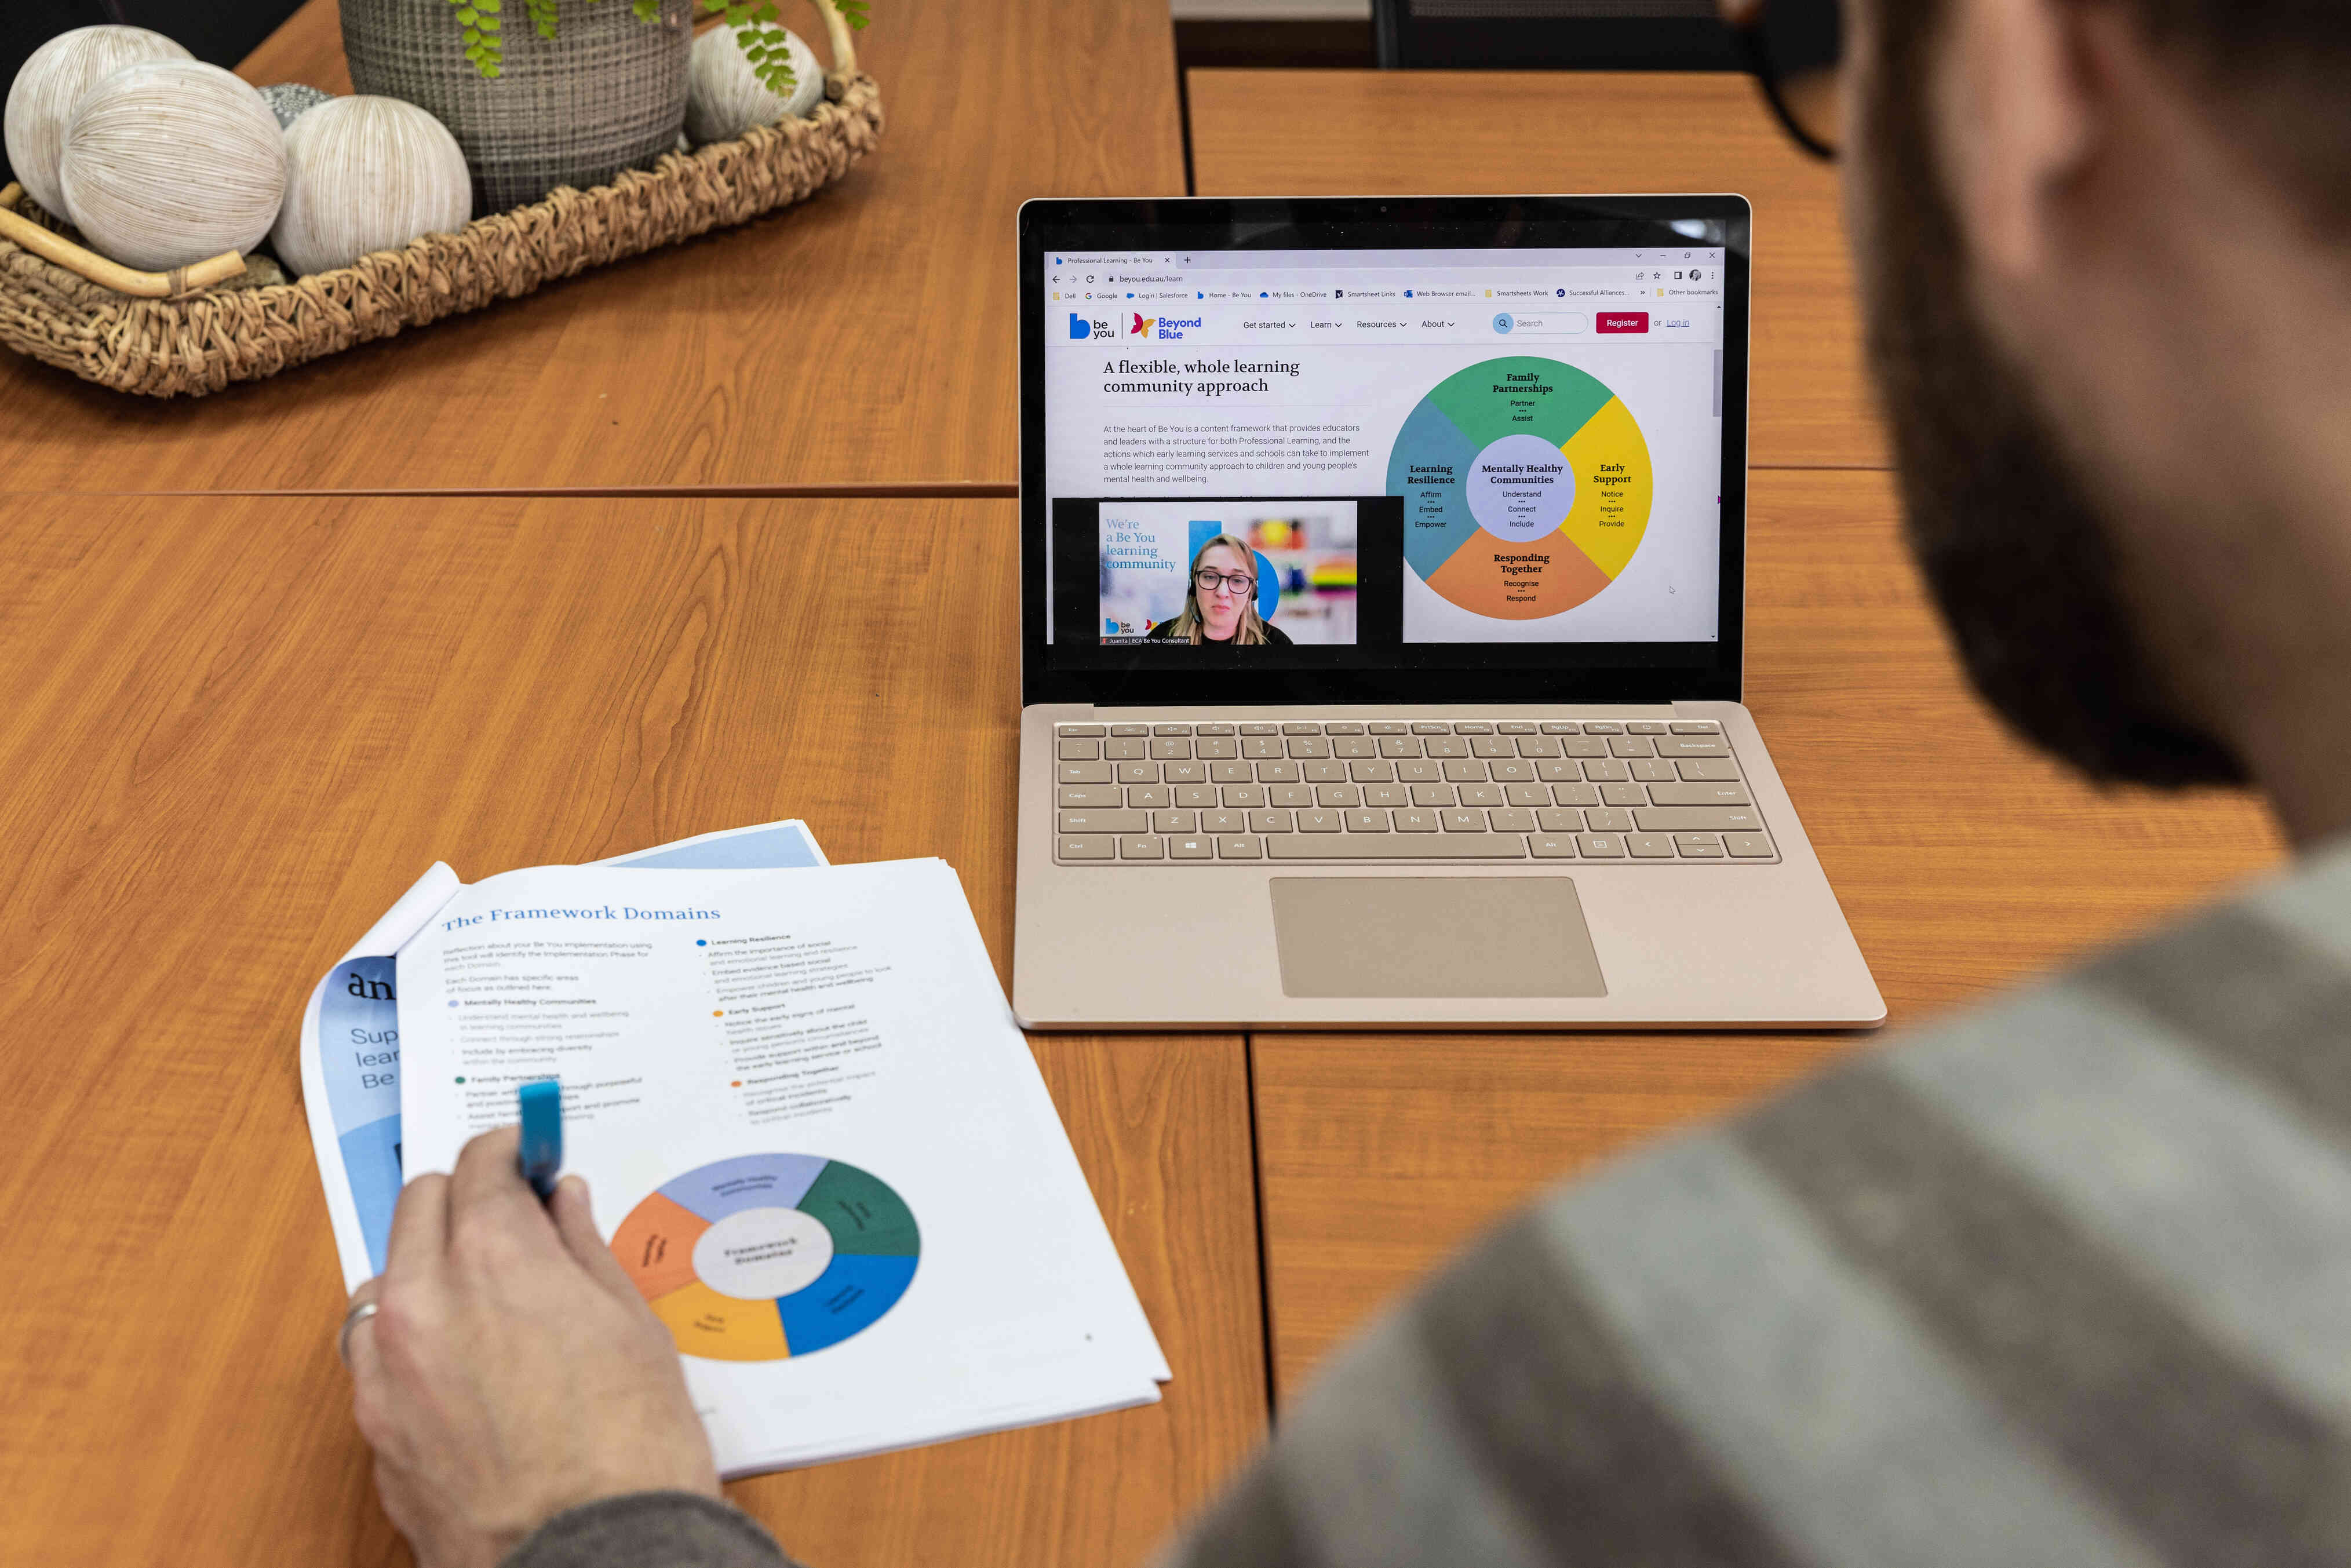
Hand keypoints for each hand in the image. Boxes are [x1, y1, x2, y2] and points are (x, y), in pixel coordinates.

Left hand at [343, 1127, 719, 1567]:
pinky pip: (372, 1351)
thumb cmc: (631, 1449)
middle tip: (516, 1218)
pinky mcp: (374, 1428)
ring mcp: (386, 1368)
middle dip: (466, 1196)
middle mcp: (424, 1299)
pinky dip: (407, 1335)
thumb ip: (584, 1250)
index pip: (481, 1164)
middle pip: (421, 1202)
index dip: (512, 1151)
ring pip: (387, 1274)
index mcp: (494, 1258)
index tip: (529, 1157)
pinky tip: (457, 1363)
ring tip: (485, 1297)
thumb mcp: (633, 1326)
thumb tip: (561, 1203)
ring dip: (428, 1265)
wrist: (591, 1558)